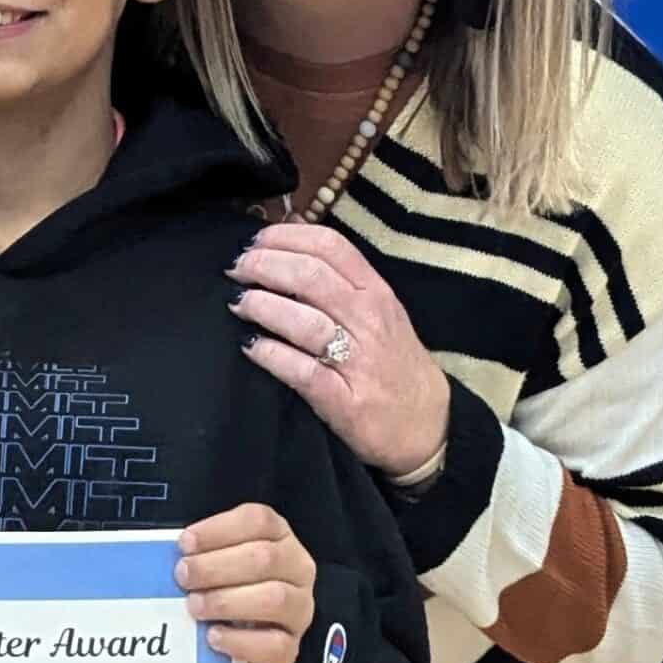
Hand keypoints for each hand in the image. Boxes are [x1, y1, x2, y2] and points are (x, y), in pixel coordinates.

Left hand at [175, 504, 315, 662]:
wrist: (245, 638)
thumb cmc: (230, 588)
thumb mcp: (221, 561)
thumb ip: (204, 553)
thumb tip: (177, 557)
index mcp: (280, 536)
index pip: (258, 521)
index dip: (219, 530)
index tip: (185, 543)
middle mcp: (297, 569)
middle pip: (264, 558)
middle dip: (216, 566)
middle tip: (183, 576)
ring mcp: (299, 609)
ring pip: (275, 599)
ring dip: (227, 601)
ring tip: (195, 606)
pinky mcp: (291, 647)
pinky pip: (273, 645)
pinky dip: (239, 641)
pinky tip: (213, 636)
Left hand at [228, 224, 449, 477]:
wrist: (426, 425)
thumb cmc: (392, 361)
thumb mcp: (378, 310)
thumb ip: (337, 278)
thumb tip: (286, 237)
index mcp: (375, 292)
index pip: (330, 246)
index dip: (285, 237)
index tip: (254, 240)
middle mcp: (369, 320)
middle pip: (310, 276)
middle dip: (264, 266)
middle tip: (236, 269)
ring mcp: (359, 362)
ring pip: (304, 321)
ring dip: (262, 306)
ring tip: (239, 304)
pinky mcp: (345, 401)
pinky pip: (301, 371)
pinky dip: (270, 355)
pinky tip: (250, 346)